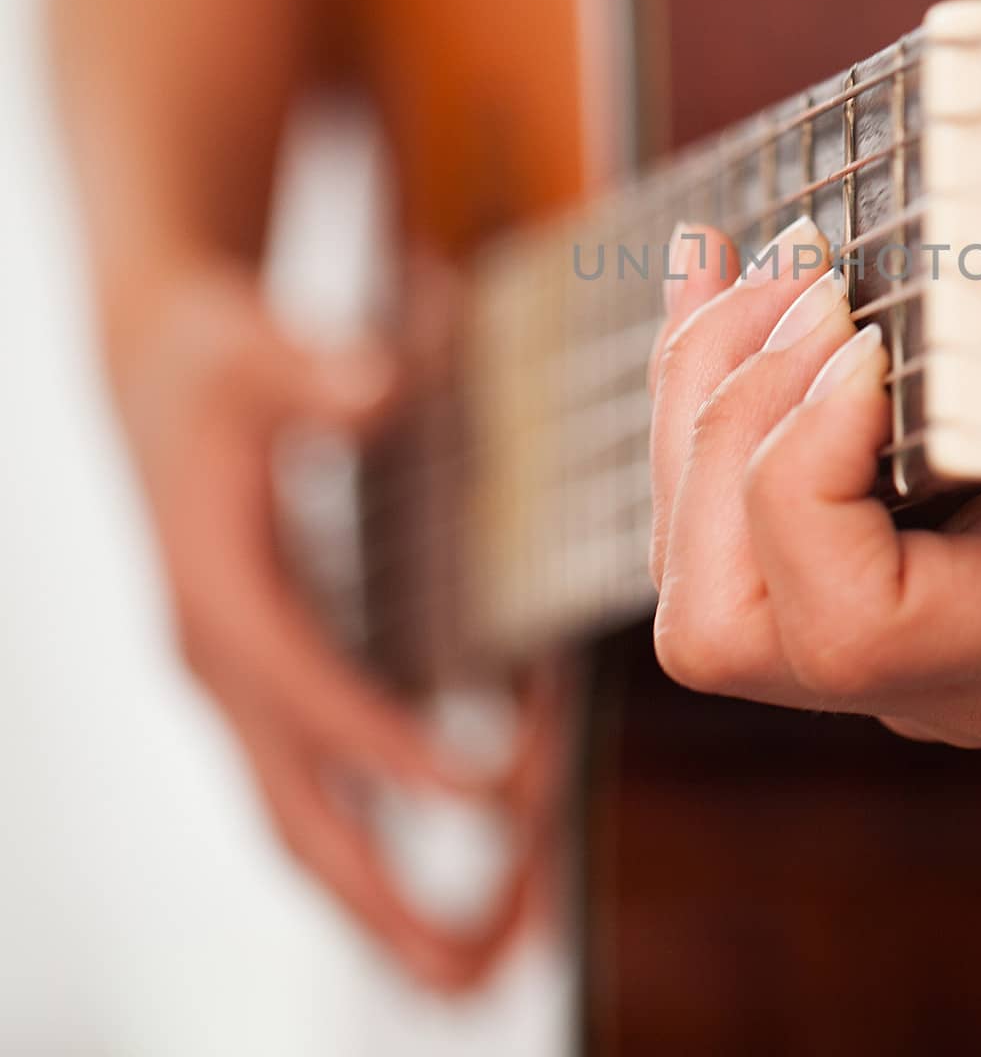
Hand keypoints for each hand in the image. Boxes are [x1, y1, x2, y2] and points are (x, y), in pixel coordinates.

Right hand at [112, 262, 560, 990]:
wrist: (156, 369)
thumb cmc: (211, 360)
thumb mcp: (251, 348)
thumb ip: (310, 371)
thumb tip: (377, 388)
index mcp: (218, 595)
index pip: (305, 692)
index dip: (390, 745)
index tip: (485, 792)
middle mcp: (225, 662)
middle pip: (295, 807)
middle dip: (380, 896)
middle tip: (479, 970)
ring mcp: (245, 683)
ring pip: (307, 817)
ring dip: (388, 898)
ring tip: (488, 959)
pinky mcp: (271, 677)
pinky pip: (325, 780)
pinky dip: (387, 830)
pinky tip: (467, 851)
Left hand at [647, 221, 980, 753]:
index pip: (849, 623)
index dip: (811, 464)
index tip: (870, 334)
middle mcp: (951, 676)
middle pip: (723, 620)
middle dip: (728, 422)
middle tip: (803, 279)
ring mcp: (904, 654)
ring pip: (709, 580)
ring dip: (704, 404)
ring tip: (754, 266)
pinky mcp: (887, 600)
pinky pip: (742, 532)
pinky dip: (719, 403)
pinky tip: (724, 287)